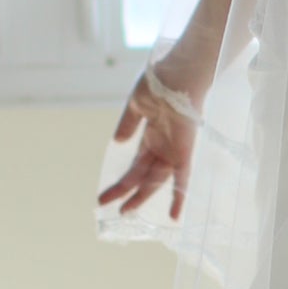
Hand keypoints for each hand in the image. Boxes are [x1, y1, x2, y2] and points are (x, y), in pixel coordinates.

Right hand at [99, 73, 199, 220]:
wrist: (178, 73)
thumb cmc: (160, 83)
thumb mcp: (138, 105)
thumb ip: (128, 125)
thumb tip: (117, 142)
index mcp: (152, 137)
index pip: (135, 166)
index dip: (122, 182)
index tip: (104, 197)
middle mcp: (162, 147)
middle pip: (144, 177)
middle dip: (129, 193)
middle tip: (115, 209)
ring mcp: (173, 150)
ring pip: (157, 180)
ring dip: (143, 196)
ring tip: (127, 211)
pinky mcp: (184, 151)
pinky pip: (183, 178)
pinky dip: (179, 196)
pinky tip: (174, 215)